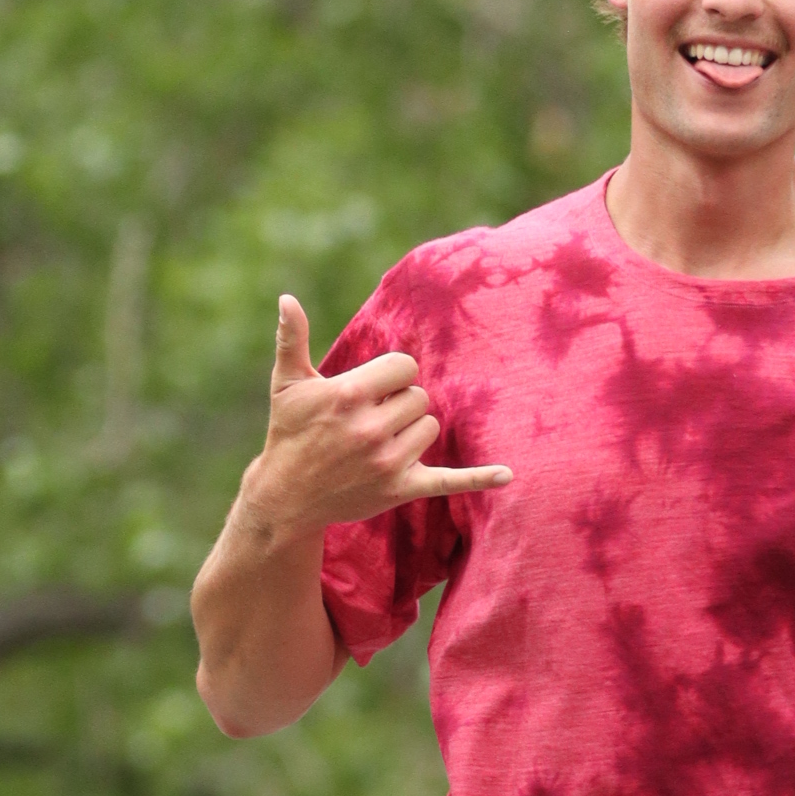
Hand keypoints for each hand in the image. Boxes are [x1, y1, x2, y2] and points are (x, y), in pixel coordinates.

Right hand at [246, 295, 510, 531]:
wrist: (287, 497)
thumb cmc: (288, 433)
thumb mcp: (286, 384)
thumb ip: (292, 339)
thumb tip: (287, 298)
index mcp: (350, 395)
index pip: (405, 366)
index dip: (392, 375)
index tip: (371, 389)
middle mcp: (371, 428)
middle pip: (419, 396)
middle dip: (399, 403)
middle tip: (369, 420)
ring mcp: (389, 461)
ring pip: (430, 426)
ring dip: (412, 429)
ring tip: (378, 442)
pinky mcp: (401, 488)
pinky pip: (450, 480)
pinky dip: (480, 477)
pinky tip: (508, 475)